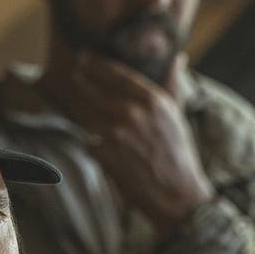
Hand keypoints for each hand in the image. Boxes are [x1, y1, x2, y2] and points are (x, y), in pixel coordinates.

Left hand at [66, 52, 213, 236]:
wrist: (177, 195)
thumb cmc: (179, 156)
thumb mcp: (178, 115)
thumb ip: (173, 84)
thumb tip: (179, 58)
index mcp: (152, 100)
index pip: (116, 74)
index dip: (97, 64)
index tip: (85, 58)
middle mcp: (132, 112)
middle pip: (95, 90)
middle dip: (83, 80)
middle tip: (76, 74)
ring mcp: (116, 132)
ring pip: (89, 116)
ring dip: (89, 118)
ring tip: (91, 119)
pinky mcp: (104, 152)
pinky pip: (88, 142)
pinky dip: (93, 147)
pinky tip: (104, 154)